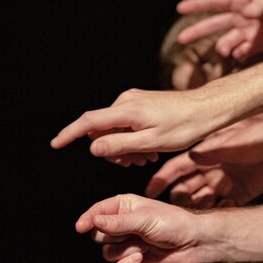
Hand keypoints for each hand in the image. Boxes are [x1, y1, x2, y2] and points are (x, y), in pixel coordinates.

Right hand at [50, 88, 221, 165]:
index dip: (69, 134)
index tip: (55, 144)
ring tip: (147, 158)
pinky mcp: (141, 102)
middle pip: (102, 128)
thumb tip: (93, 148)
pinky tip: (150, 149)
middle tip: (134, 163)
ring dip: (125, 146)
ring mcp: (134, 100)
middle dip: (112, 150)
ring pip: (115, 128)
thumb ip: (120, 145)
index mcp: (127, 110)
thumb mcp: (152, 142)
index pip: (89, 122)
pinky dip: (133, 138)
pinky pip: (127, 123)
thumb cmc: (185, 126)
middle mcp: (126, 100)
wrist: (207, 108)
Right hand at [76, 194, 213, 262]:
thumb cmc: (174, 224)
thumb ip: (118, 221)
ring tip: (144, 246)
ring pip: (106, 253)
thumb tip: (94, 220)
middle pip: (98, 234)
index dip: (88, 218)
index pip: (98, 211)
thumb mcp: (145, 218)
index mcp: (125, 207)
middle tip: (133, 233)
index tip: (81, 226)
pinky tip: (141, 259)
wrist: (194, 246)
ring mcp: (126, 246)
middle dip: (113, 236)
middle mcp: (123, 226)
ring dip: (125, 251)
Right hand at [146, 109, 262, 206]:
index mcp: (205, 156)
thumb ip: (212, 153)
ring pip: (202, 202)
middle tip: (169, 212)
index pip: (176, 169)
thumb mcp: (231, 143)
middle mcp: (212, 171)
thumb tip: (191, 157)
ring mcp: (225, 183)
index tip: (149, 191)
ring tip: (189, 220)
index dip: (161, 180)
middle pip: (186, 189)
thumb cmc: (256, 134)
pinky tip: (217, 217)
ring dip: (195, 210)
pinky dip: (219, 213)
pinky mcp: (241, 193)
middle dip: (177, 201)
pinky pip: (224, 208)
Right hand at [177, 0, 262, 60]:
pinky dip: (239, 53)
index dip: (197, 4)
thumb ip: (260, 3)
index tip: (180, 8)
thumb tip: (246, 13)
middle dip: (197, 31)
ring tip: (224, 51)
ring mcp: (249, 31)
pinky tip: (243, 52)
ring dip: (223, 47)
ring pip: (227, 41)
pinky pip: (242, 52)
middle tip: (181, 39)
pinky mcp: (258, 44)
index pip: (214, 2)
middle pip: (213, 25)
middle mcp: (241, 16)